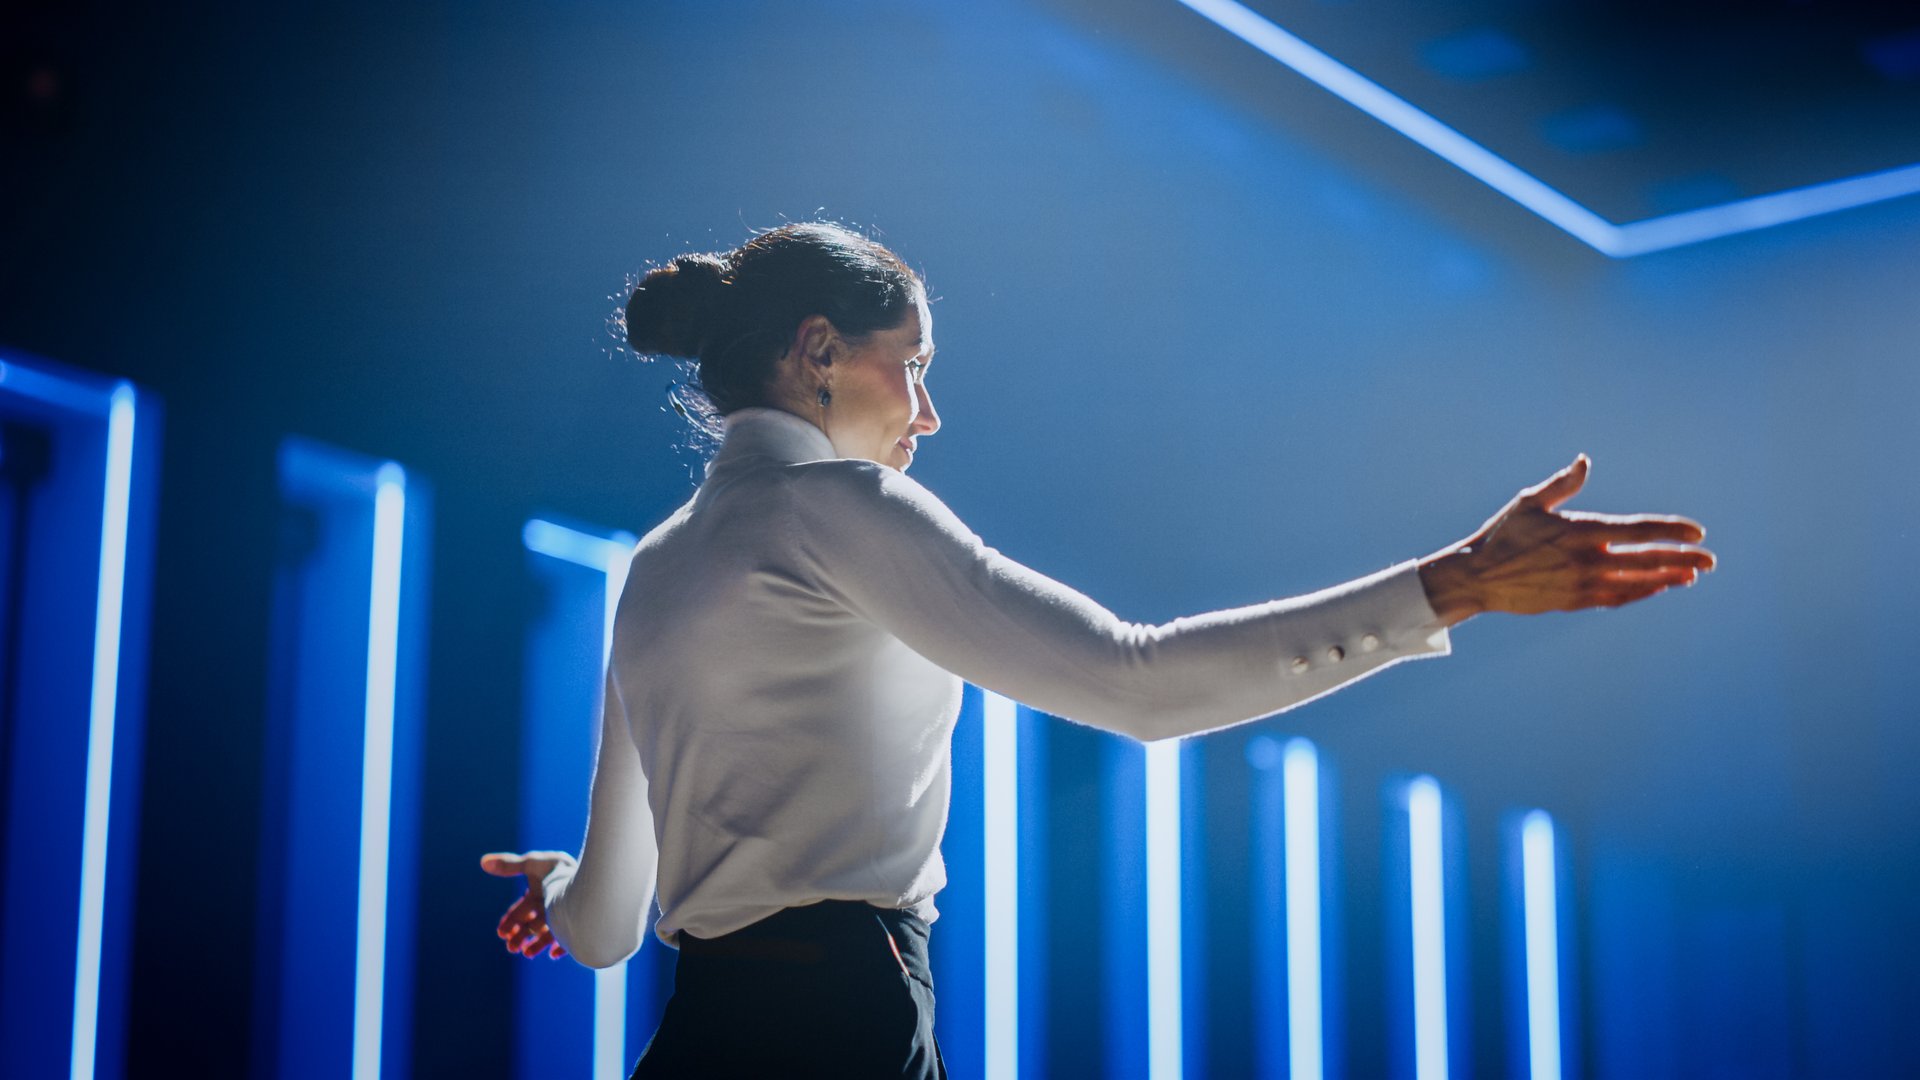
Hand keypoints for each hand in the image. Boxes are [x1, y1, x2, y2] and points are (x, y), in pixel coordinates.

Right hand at [480, 850, 575, 959]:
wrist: (588, 878)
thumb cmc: (559, 869)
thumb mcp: (531, 865)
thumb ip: (508, 865)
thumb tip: (482, 861)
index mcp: (541, 892)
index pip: (522, 910)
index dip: (510, 921)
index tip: (501, 933)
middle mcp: (552, 904)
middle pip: (532, 924)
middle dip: (520, 936)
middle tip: (511, 948)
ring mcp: (566, 914)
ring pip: (548, 934)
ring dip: (536, 945)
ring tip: (527, 953)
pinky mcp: (579, 924)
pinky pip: (571, 941)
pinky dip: (561, 948)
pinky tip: (553, 954)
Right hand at [1418, 455, 1714, 624]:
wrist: (1477, 577)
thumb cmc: (1502, 534)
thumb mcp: (1530, 501)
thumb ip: (1564, 483)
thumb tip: (1585, 461)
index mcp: (1581, 531)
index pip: (1639, 530)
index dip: (1672, 531)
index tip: (1698, 532)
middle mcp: (1588, 560)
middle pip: (1648, 560)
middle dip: (1683, 559)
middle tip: (1710, 560)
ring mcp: (1583, 584)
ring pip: (1637, 583)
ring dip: (1667, 579)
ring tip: (1690, 576)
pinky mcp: (1575, 601)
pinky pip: (1617, 598)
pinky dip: (1641, 593)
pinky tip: (1657, 588)